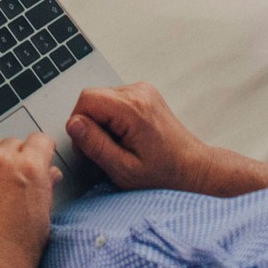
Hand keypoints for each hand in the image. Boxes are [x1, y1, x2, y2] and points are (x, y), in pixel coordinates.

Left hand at [0, 129, 58, 267]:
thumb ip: (46, 188)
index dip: (40, 150)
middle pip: (12, 140)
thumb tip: (49, 175)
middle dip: (13, 155)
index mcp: (31, 169)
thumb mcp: (42, 219)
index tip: (36, 155)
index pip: (40, 139)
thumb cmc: (14, 254)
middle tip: (10, 175)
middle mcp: (2, 161)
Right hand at [65, 83, 219, 193]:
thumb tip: (73, 124)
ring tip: (119, 145)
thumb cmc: (165, 175)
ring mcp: (143, 91)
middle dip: (90, 124)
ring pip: (102, 98)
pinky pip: (114, 100)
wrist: (194, 169)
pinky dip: (113, 118)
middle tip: (105, 150)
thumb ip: (96, 145)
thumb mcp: (124, 170)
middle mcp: (139, 93)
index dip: (79, 124)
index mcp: (134, 109)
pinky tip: (126, 137)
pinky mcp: (145, 94)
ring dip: (102, 122)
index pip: (86, 99)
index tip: (88, 146)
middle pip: (92, 97)